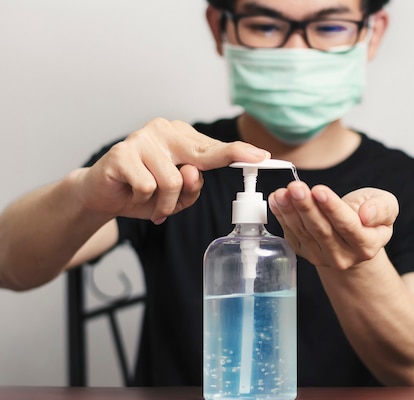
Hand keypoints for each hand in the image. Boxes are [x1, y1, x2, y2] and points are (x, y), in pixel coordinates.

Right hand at [76, 118, 268, 223]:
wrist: (101, 194)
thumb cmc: (143, 191)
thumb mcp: (176, 196)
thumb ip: (192, 187)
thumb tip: (193, 171)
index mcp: (182, 137)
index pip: (215, 148)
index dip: (239, 153)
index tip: (262, 157)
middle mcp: (164, 131)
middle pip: (201, 156)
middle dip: (210, 174)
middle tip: (205, 183)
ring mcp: (142, 138)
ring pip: (174, 181)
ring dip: (165, 203)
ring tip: (152, 204)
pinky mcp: (122, 153)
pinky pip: (148, 186)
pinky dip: (144, 200)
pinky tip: (132, 195)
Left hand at [269, 182, 398, 269]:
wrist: (353, 238)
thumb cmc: (369, 217)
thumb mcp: (386, 206)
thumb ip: (381, 208)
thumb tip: (367, 214)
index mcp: (366, 245)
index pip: (348, 226)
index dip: (333, 208)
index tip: (319, 190)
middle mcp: (343, 256)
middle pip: (322, 230)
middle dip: (307, 207)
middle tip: (296, 188)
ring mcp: (321, 257)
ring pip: (304, 233)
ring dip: (290, 211)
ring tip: (283, 192)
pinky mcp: (304, 253)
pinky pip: (291, 235)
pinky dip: (282, 216)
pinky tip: (277, 200)